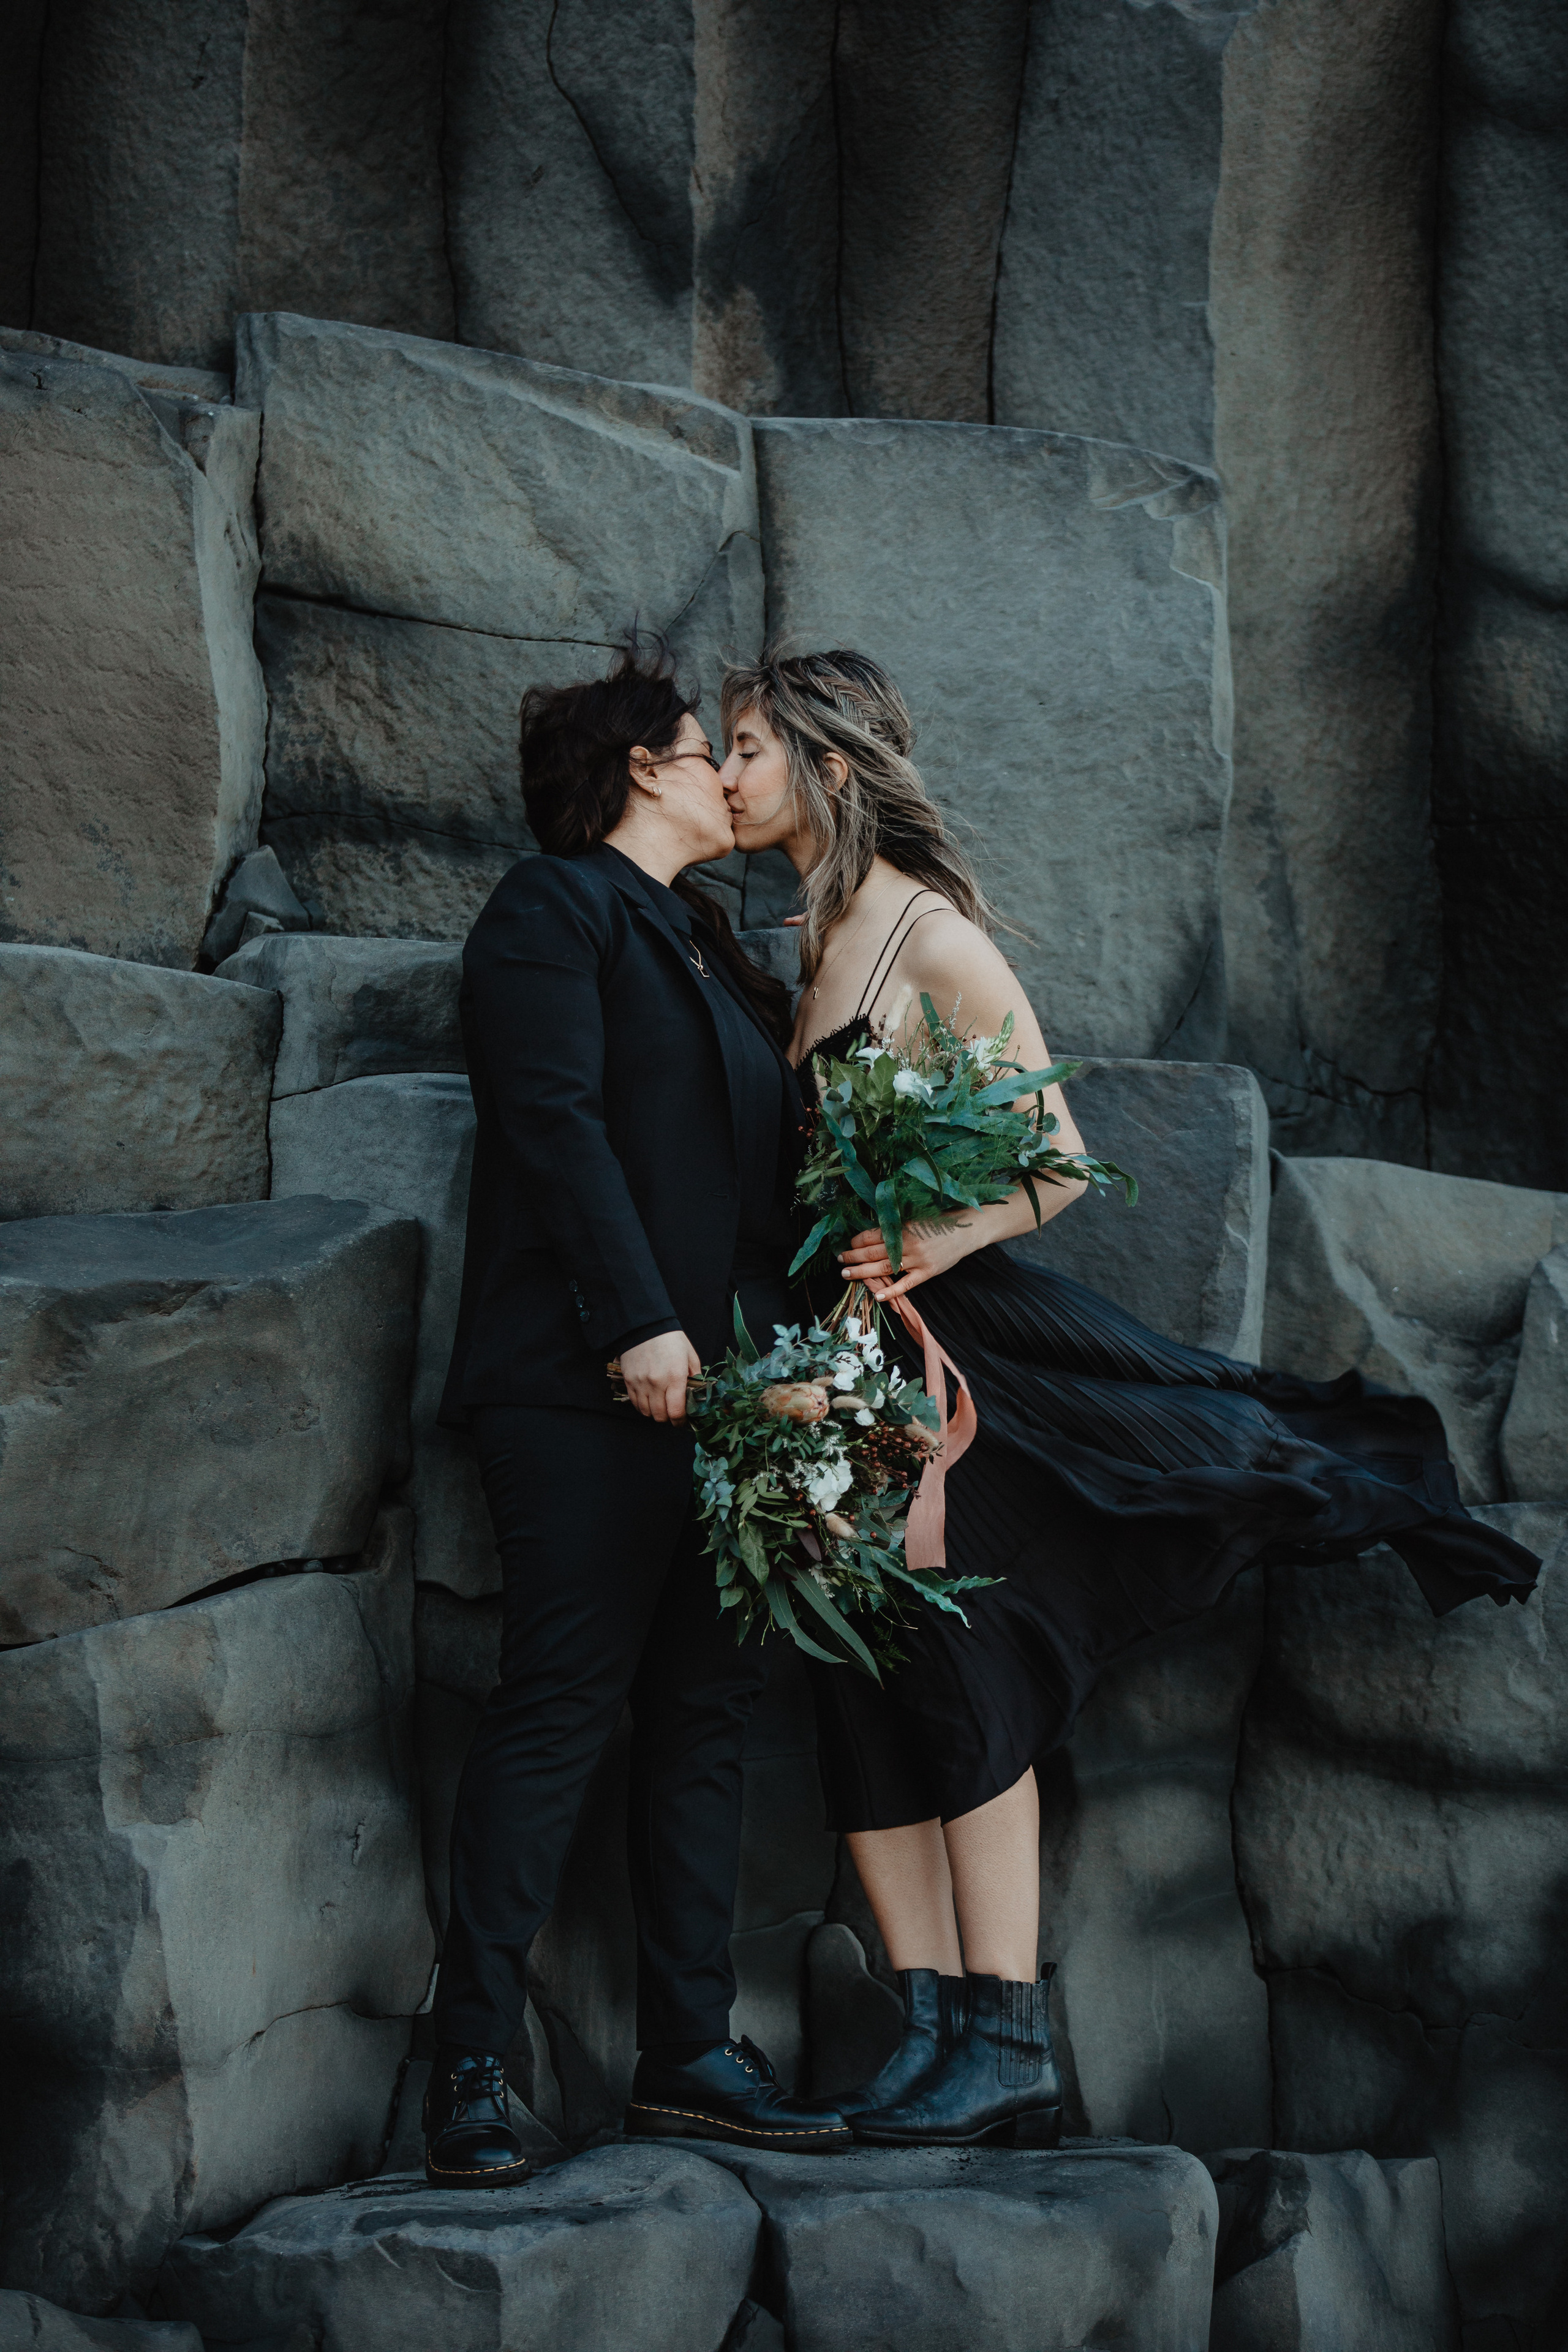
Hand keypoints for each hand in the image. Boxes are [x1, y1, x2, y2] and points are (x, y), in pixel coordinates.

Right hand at [619, 1330, 701, 1422]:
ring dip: (655, 1413)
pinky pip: (635, 1403)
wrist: (645, 1325)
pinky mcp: (629, 1381)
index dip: (680, 1421)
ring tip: (661, 1406)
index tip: (683, 1420)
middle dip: (668, 1418)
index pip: (676, 1411)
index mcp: (675, 1377)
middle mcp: (656, 1383)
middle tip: (672, 1412)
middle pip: (660, 1416)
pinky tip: (649, 1400)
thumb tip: (696, 1395)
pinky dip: (643, 1406)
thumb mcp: (689, 1356)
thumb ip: (694, 1377)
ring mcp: (640, 1383)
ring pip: (646, 1412)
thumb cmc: (671, 1339)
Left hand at [838, 1214, 976, 1301]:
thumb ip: (896, 1228)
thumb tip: (871, 1236)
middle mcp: (907, 1243)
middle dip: (853, 1256)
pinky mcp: (927, 1272)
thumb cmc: (939, 1222)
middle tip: (840, 1261)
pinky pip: (906, 1284)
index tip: (848, 1244)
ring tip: (847, 1275)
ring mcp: (917, 1259)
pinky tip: (878, 1296)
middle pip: (873, 1252)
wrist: (966, 1230)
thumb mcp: (915, 1219)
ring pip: (885, 1267)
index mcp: (902, 1227)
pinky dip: (892, 1291)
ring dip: (863, 1271)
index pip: (872, 1235)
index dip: (857, 1241)